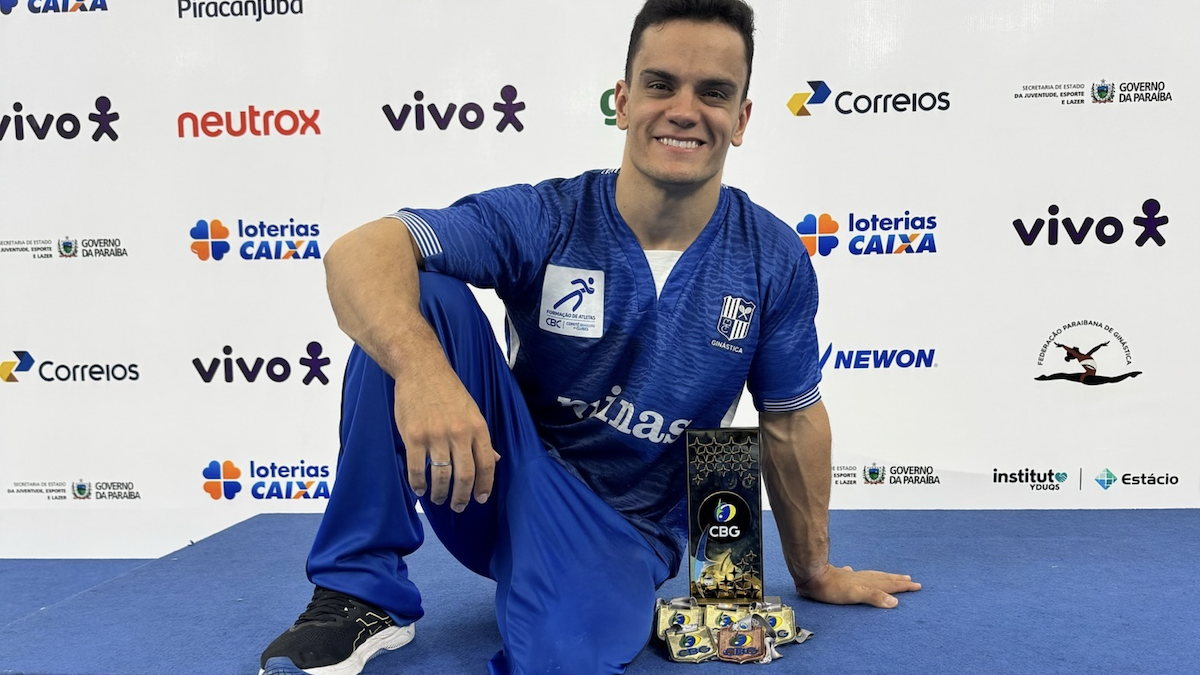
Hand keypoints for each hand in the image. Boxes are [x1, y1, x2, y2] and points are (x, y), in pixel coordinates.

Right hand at [392, 362, 497, 511]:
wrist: (421, 370)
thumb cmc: (448, 390)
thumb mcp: (472, 411)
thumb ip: (481, 438)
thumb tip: (494, 460)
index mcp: (477, 427)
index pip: (486, 464)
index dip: (484, 485)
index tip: (480, 499)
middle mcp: (459, 434)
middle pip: (464, 475)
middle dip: (462, 497)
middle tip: (458, 507)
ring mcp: (435, 436)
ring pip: (441, 476)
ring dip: (440, 493)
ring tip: (438, 499)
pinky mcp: (414, 436)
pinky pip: (416, 469)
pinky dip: (418, 484)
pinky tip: (420, 489)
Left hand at [795, 563, 920, 607]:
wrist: (812, 576)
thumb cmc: (832, 588)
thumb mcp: (855, 594)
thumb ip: (874, 597)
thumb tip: (895, 602)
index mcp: (867, 584)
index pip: (889, 585)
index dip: (903, 586)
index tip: (917, 585)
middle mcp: (862, 579)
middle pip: (883, 579)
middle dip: (897, 580)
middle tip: (910, 580)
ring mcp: (851, 577)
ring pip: (872, 576)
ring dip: (883, 577)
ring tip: (891, 576)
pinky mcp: (840, 578)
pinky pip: (856, 576)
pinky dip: (860, 576)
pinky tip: (853, 572)